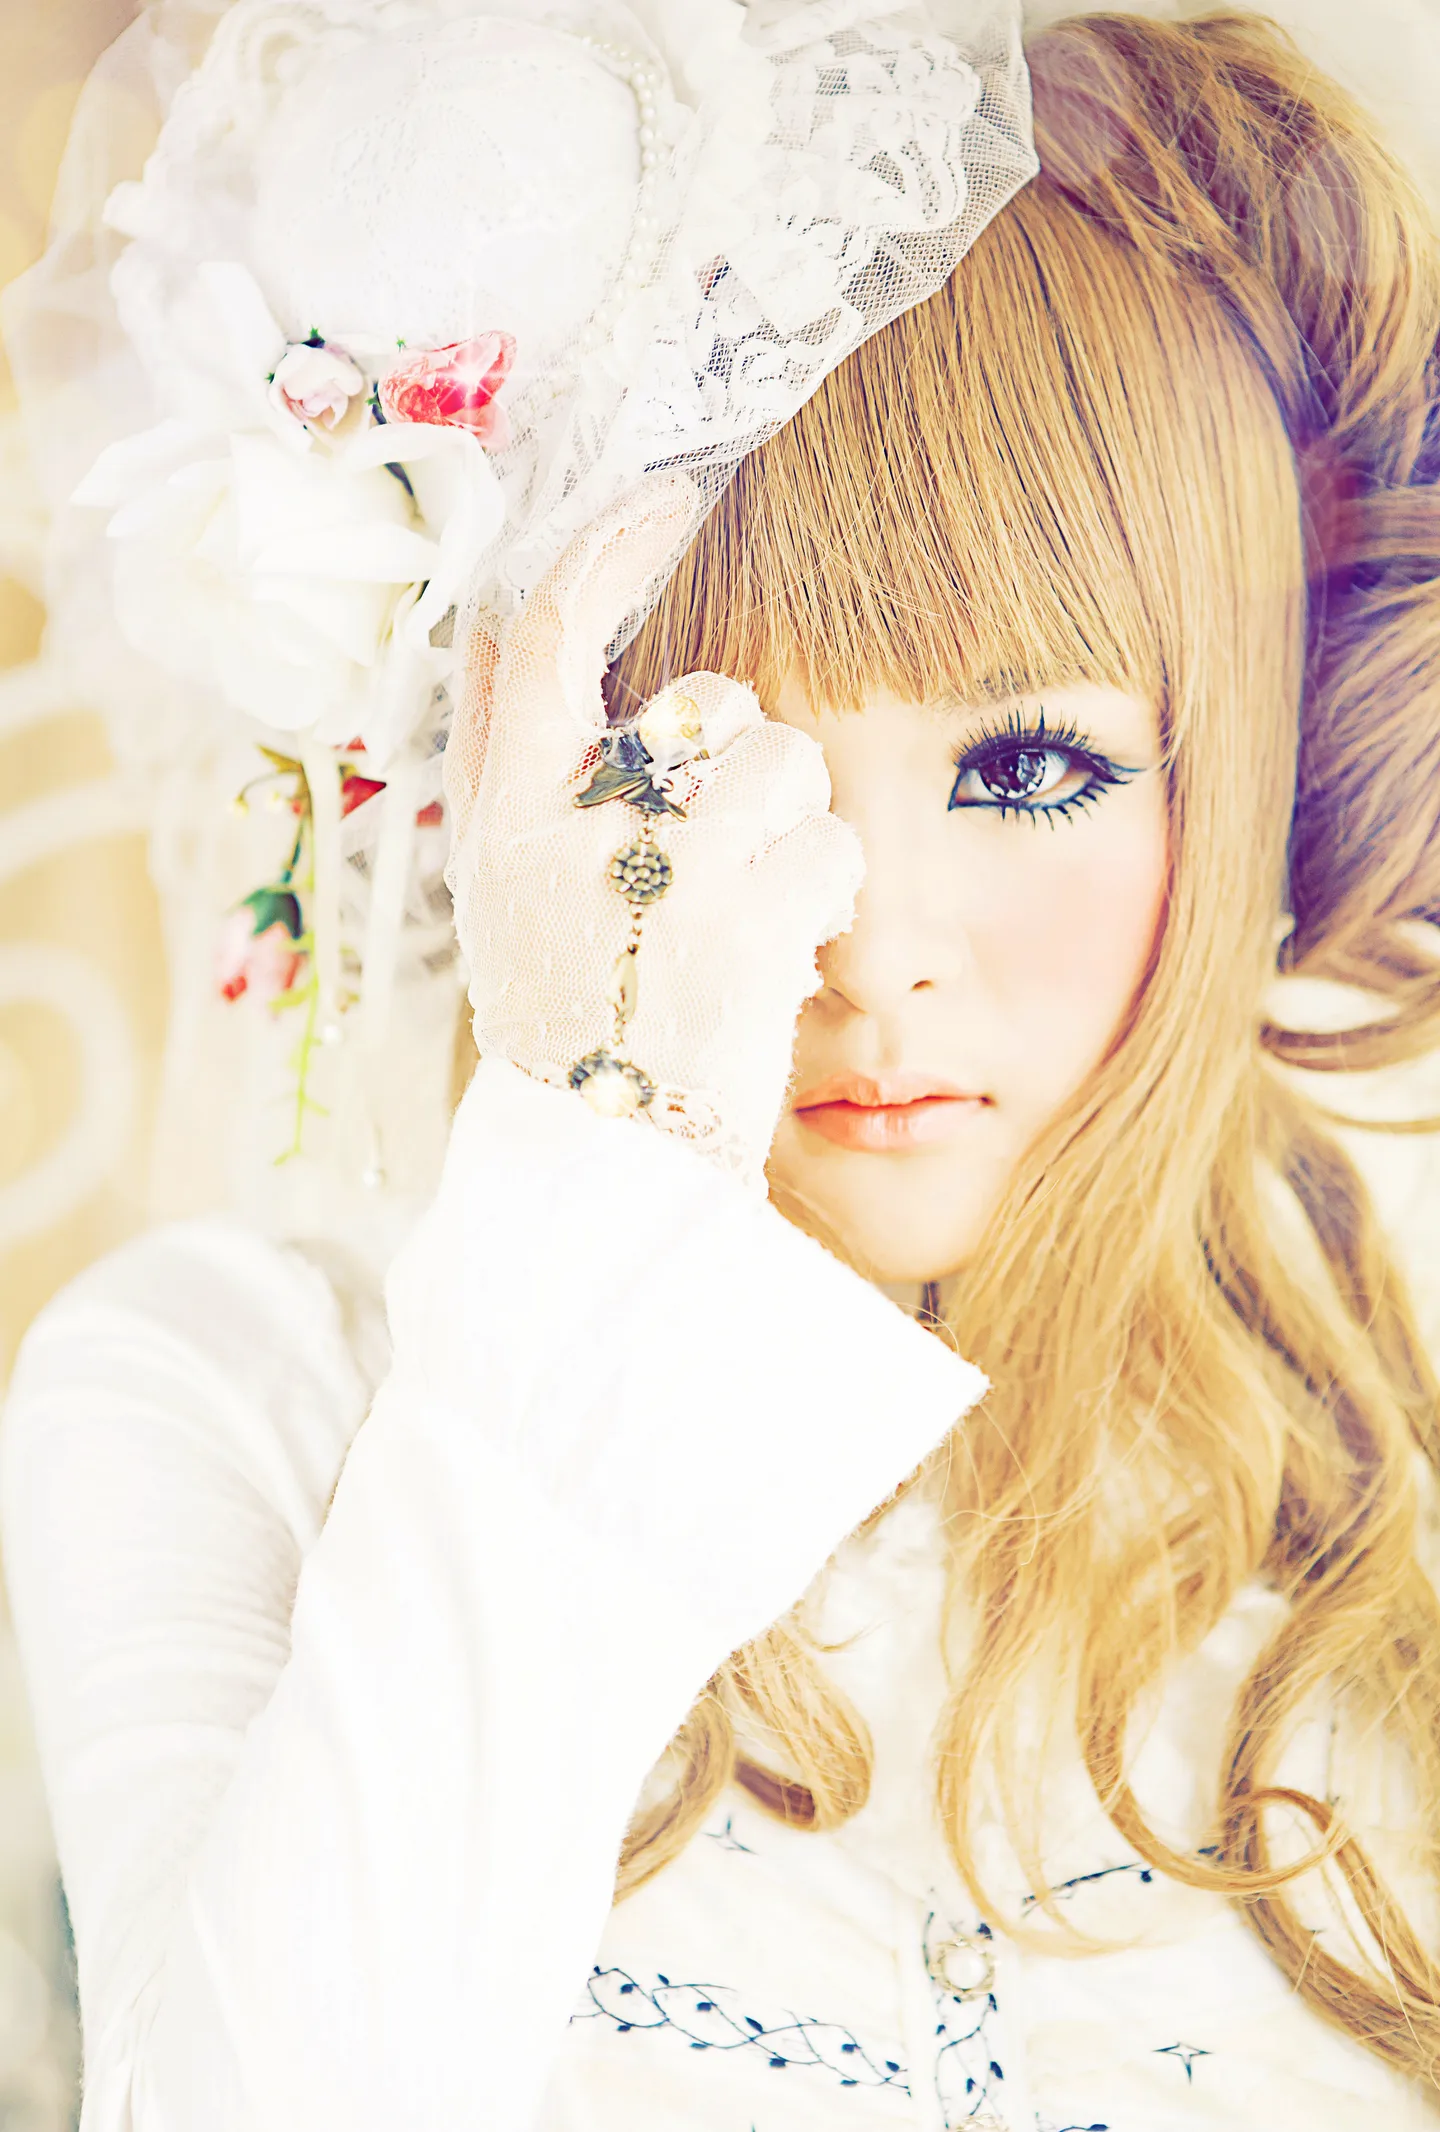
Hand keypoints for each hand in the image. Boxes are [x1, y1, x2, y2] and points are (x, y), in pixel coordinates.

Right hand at [444, 476, 863, 1188]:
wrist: (602, 1166)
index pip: (545, 627)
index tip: (662, 501)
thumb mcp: (506, 886)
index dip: (606, 545)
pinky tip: (780, 949)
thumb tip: (536, 620)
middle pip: (708, 705)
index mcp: (504, 811)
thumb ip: (518, 761)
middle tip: (715, 857)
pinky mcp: (746, 929)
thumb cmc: (568, 1012)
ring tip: (749, 909)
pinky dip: (825, 896)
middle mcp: (573, 829)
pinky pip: (834, 849)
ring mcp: (663, 874)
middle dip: (741, 766)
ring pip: (788, 765)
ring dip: (792, 831)